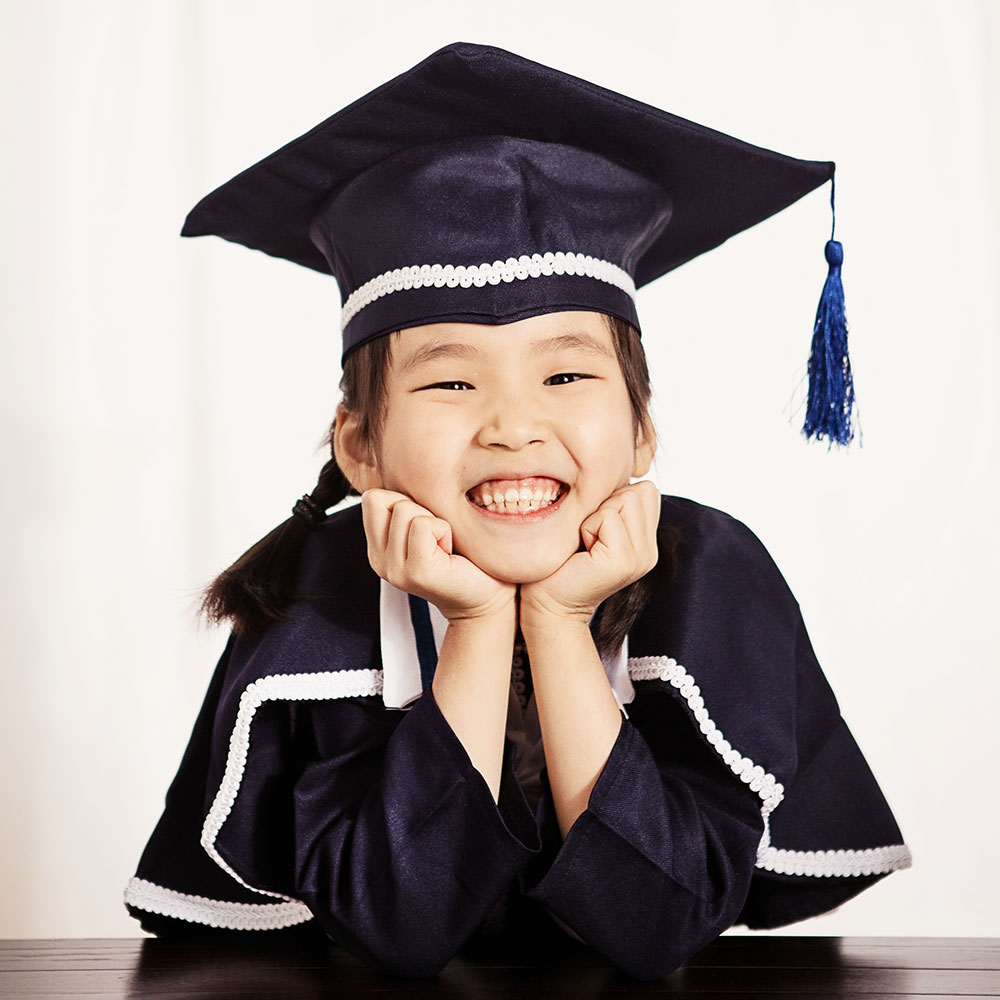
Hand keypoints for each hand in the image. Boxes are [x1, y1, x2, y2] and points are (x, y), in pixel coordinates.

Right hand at [361, 489, 515, 622]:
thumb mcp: (427, 524)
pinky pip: (423, 525)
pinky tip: (450, 553)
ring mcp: (395, 570)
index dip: (403, 500)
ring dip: (434, 521)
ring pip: (405, 510)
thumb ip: (408, 505)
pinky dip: (443, 531)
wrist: (488, 595)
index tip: (425, 526)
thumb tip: (406, 459)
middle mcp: (379, 561)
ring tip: (444, 546)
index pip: (372, 496)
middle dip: (416, 507)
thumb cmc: (464, 555)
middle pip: (383, 499)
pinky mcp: (417, 573)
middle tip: (436, 537)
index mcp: (377, 547)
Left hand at [519, 480, 659, 626]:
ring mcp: (642, 558)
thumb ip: (611, 504)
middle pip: (639, 490)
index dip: (613, 498)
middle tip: (588, 537)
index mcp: (645, 541)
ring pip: (625, 499)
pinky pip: (608, 517)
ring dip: (596, 515)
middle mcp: (649, 551)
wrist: (547, 605)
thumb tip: (612, 466)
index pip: (645, 489)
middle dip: (606, 504)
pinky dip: (588, 527)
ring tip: (585, 543)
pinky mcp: (625, 561)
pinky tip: (582, 551)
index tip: (593, 529)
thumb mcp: (591, 526)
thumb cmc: (560, 563)